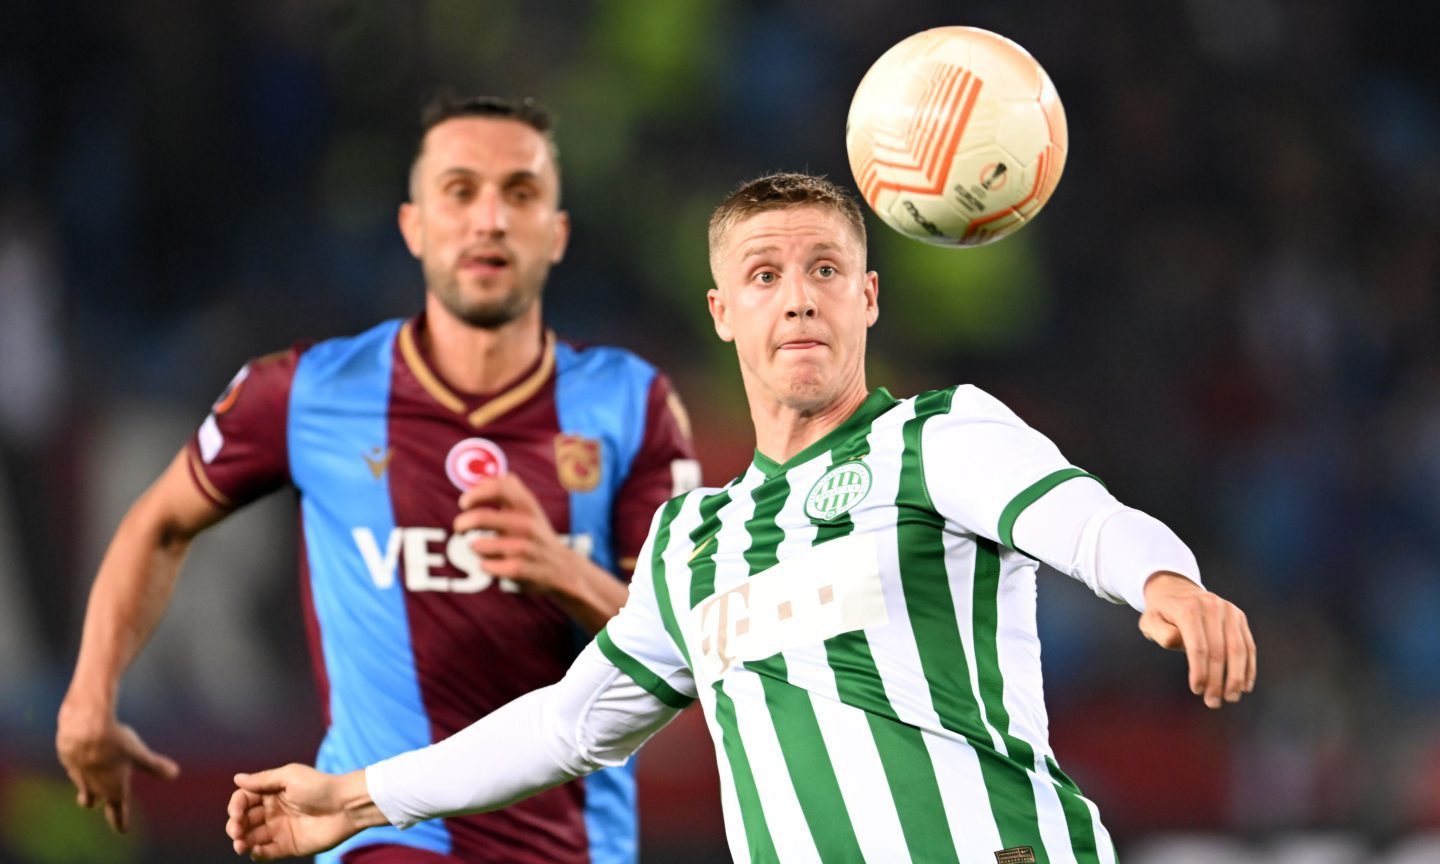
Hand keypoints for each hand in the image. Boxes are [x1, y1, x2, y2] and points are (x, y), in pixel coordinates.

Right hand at [56, 702, 179, 832]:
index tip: (123, 829)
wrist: (83, 724)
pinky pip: (73, 765)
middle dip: (98, 802)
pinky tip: (82, 756)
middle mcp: (92, 784)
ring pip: (81, 784)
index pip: (117, 810)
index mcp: (112, 787)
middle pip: (93, 799)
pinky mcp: (66, 756)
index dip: (121, 820)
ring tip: (90, 785)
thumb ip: (155, 765)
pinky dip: (79, 765)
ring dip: (85, 785)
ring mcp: (77, 771)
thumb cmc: (115, 741)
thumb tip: (175, 774)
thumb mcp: (139, 753)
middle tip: (99, 804)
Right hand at [226, 765, 381, 859]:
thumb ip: (263, 780)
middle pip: (244, 820)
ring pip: (252, 838)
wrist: (346, 806)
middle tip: (236, 831)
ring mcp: (279, 829)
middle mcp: (272, 811)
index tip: (236, 813)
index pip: (243, 800)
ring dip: (242, 842)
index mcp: (271, 792)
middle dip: (235, 826)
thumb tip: (236, 778)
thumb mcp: (290, 777)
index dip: (235, 806)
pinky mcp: (288, 846)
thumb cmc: (319, 786)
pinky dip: (257, 853)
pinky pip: (266, 852)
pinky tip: (256, 850)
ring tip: (241, 845)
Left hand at [453, 473, 582, 596]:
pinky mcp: (520, 570)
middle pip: (480, 518)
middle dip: (462, 523)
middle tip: (460, 528)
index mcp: (527, 505)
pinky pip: (486, 566)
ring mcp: (524, 548)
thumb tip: (481, 479)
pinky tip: (491, 565)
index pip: (497, 488)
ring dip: (475, 547)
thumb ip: (508, 490)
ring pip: (479, 546)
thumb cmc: (535, 534)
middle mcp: (527, 524)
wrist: (563, 568)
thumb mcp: (529, 508)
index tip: (465, 503)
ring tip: (482, 548)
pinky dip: (484, 566)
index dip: (475, 493)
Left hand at [1140, 572, 1256, 708]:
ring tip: (1231, 698)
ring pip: (1238, 650)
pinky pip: (1248, 645)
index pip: (1198, 647)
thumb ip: (1160, 633)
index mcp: (1188, 609)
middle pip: (1219, 651)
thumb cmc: (1161, 614)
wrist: (1177, 591)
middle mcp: (1212, 606)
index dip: (1199, 671)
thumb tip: (1179, 641)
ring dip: (1236, 678)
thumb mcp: (1149, 621)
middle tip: (1213, 702)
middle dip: (1218, 681)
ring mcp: (1229, 610)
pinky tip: (1244, 686)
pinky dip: (1248, 668)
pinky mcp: (1239, 617)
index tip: (1196, 691)